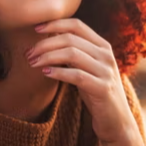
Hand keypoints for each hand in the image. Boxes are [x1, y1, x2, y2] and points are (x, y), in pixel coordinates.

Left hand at [26, 18, 144, 145]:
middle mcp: (106, 55)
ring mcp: (106, 71)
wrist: (117, 121)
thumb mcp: (87, 67)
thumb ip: (75, 52)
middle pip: (70, 39)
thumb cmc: (96, 91)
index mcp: (102, 46)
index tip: (35, 29)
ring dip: (48, 56)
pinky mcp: (103, 88)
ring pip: (72, 54)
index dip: (55, 24)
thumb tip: (49, 36)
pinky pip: (76, 75)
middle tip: (28, 53)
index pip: (77, 25)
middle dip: (45, 44)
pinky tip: (45, 72)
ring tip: (33, 63)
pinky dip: (58, 72)